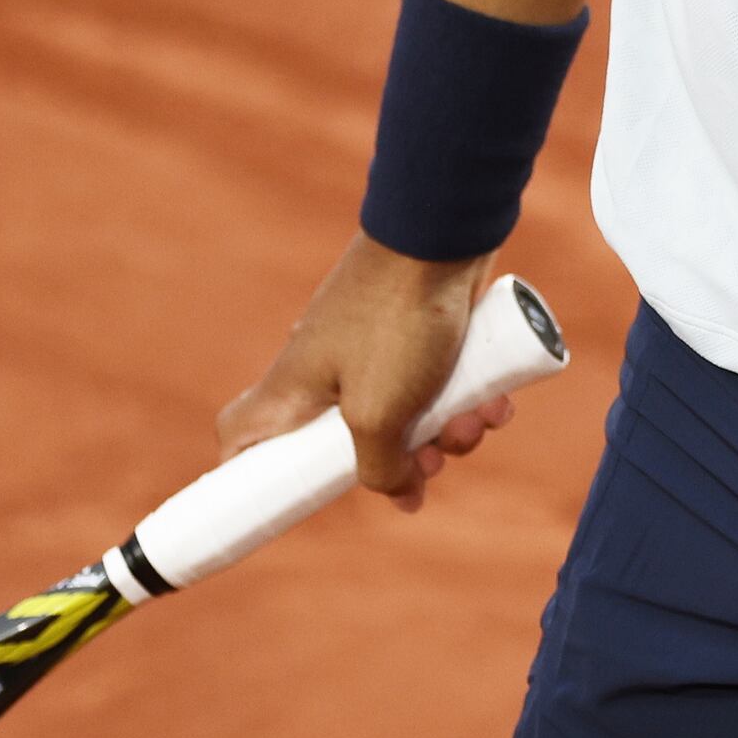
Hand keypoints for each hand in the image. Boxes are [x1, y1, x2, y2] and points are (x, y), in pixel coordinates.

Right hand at [222, 236, 521, 509]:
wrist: (443, 233)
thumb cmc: (397, 322)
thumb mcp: (381, 414)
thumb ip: (379, 469)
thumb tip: (400, 492)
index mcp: (291, 391)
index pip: (241, 441)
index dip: (252, 479)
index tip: (289, 504)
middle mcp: (322, 372)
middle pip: (344, 445)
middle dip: (400, 462)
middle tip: (433, 465)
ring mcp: (368, 350)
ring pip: (402, 417)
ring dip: (447, 433)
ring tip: (476, 422)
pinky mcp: (412, 332)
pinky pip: (434, 385)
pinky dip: (464, 399)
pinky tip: (496, 403)